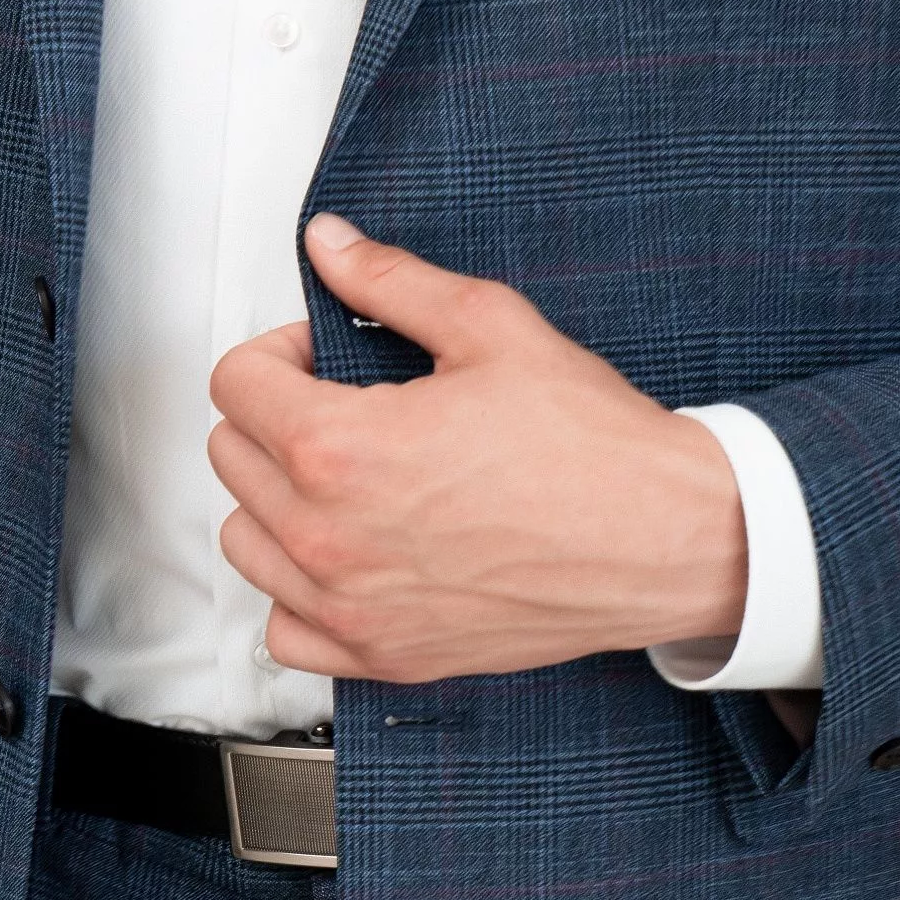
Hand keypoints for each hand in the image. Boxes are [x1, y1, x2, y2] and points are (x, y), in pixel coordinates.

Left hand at [207, 216, 747, 682]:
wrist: (666, 538)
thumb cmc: (593, 446)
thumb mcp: (490, 328)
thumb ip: (390, 282)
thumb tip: (331, 245)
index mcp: (341, 448)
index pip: (234, 385)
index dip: (278, 351)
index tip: (321, 356)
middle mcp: (329, 537)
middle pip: (233, 457)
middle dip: (276, 416)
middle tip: (342, 404)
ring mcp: (352, 606)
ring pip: (246, 540)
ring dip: (276, 499)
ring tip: (343, 477)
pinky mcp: (384, 654)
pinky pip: (286, 628)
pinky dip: (298, 591)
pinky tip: (345, 555)